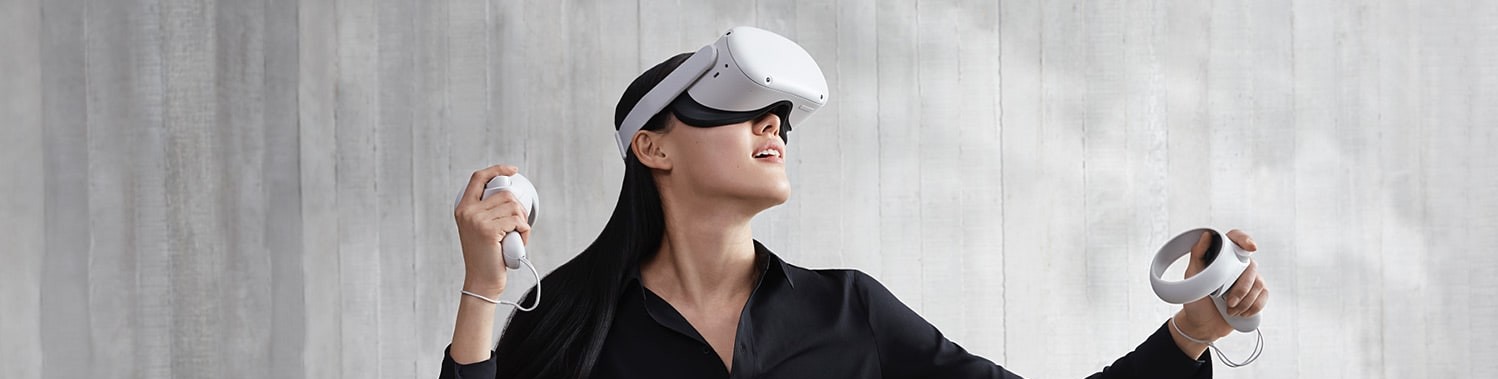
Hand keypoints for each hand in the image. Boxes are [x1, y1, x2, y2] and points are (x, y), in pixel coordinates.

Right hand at [454, 165, 531, 296]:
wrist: (481, 281)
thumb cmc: (486, 257)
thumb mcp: (479, 229)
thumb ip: (486, 211)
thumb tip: (509, 193)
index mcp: (462, 208)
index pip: (478, 178)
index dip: (497, 169)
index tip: (512, 170)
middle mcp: (467, 212)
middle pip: (504, 193)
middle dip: (519, 208)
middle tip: (520, 225)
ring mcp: (477, 220)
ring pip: (513, 206)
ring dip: (523, 221)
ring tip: (518, 236)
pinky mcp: (489, 230)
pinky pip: (517, 221)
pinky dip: (525, 231)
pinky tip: (519, 241)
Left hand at [1176, 229, 1267, 341]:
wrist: (1202, 324)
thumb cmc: (1195, 299)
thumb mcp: (1192, 277)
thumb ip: (1198, 255)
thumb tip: (1207, 235)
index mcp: (1221, 256)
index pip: (1236, 239)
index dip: (1245, 239)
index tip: (1251, 248)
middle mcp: (1238, 264)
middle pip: (1250, 267)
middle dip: (1241, 288)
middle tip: (1228, 302)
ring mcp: (1249, 278)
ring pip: (1258, 283)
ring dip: (1245, 301)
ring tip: (1230, 310)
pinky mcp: (1257, 293)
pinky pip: (1264, 295)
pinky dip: (1254, 307)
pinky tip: (1242, 313)